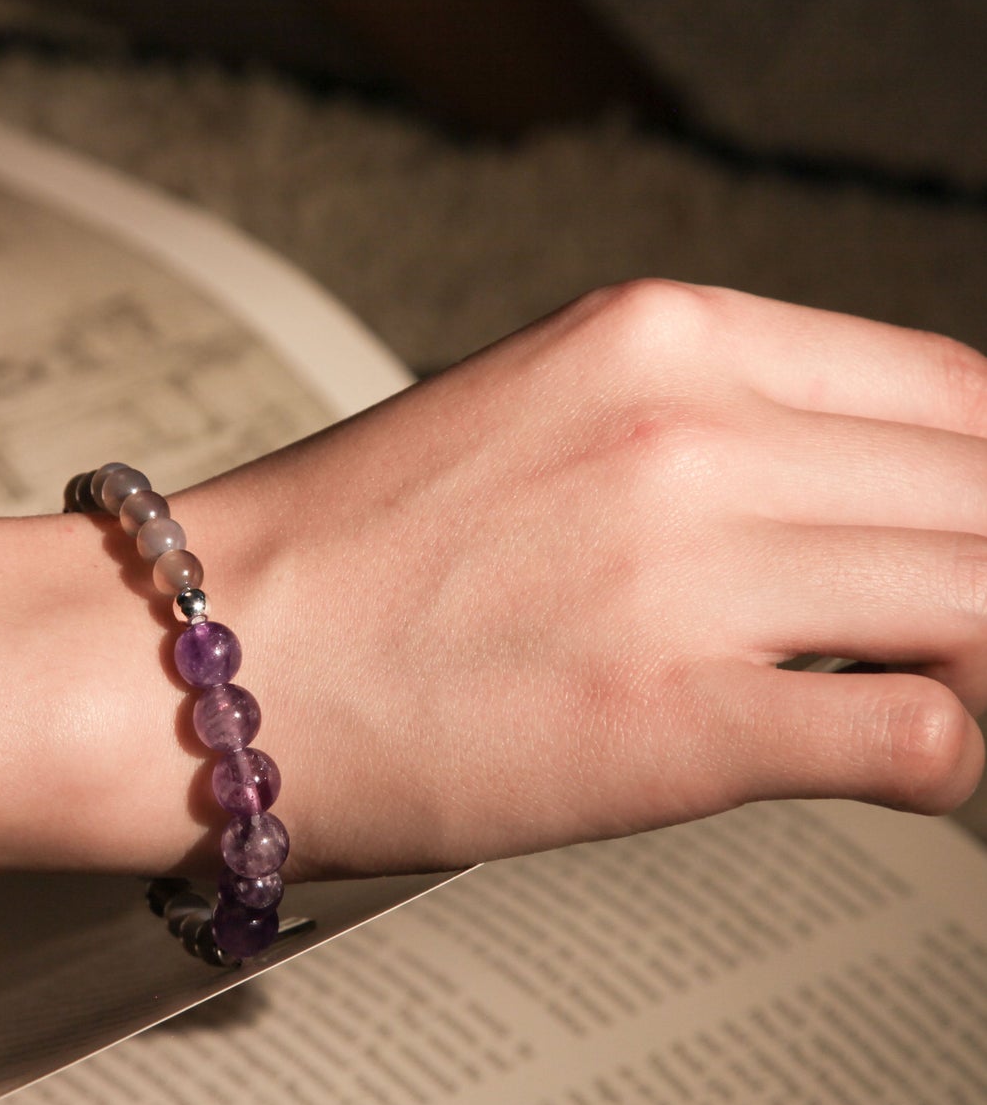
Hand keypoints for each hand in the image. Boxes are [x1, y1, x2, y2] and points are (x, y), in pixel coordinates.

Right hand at [177, 281, 986, 878]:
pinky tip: (881, 768)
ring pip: (984, 603)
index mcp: (660, 335)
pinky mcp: (670, 722)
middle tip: (960, 632)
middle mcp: (687, 432)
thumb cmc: (341, 557)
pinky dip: (940, 760)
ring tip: (926, 697)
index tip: (968, 543)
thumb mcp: (540, 417)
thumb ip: (703, 434)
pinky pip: (919, 736)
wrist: (197, 659)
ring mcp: (683, 573)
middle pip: (981, 494)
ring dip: (979, 663)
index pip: (950, 390)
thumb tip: (843, 505)